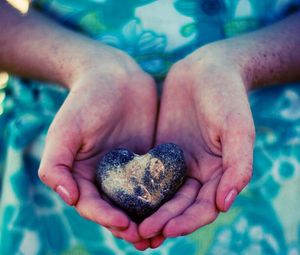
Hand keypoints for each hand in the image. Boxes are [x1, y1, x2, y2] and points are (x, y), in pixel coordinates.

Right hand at [38, 45, 156, 247]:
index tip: (123, 225)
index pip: (92, 204)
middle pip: (117, 209)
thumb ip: (57, 162)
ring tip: (163, 234)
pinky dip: (165, 198)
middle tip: (147, 240)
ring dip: (149, 219)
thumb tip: (65, 195)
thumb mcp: (66, 129)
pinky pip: (158, 183)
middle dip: (130, 227)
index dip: (105, 217)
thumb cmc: (86, 100)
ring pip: (139, 202)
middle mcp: (106, 177)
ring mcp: (129, 170)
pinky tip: (178, 206)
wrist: (115, 76)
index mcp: (83, 174)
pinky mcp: (150, 161)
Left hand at [139, 44, 254, 241]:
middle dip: (163, 221)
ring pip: (162, 194)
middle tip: (141, 234)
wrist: (205, 69)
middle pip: (180, 206)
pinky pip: (147, 173)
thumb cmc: (226, 95)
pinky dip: (137, 188)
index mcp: (219, 172)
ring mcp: (177, 162)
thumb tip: (226, 203)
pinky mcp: (159, 151)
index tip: (167, 229)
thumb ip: (238, 164)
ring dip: (148, 211)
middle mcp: (198, 172)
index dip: (187, 221)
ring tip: (129, 225)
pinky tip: (121, 197)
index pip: (204, 207)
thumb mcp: (237, 127)